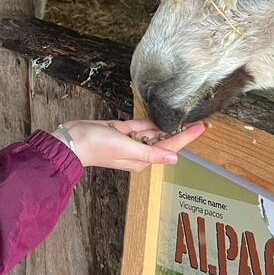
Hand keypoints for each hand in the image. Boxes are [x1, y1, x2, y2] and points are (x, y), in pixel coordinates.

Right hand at [52, 119, 204, 171]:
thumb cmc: (96, 146)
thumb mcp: (126, 149)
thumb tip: (174, 159)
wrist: (71, 140)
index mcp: (142, 159)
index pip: (170, 147)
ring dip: (167, 125)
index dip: (187, 137)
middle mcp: (138, 151)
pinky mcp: (120, 131)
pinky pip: (139, 125)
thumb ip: (151, 153)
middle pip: (165, 139)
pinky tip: (160, 115)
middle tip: (199, 120)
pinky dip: (149, 121)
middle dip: (181, 131)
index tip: (202, 127)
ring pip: (153, 131)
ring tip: (184, 116)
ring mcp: (129, 141)